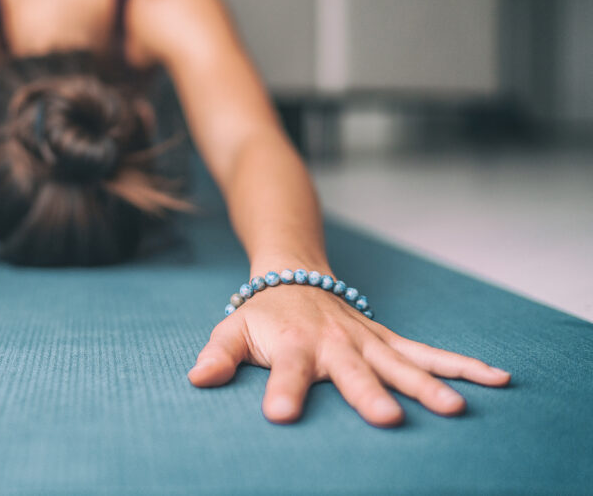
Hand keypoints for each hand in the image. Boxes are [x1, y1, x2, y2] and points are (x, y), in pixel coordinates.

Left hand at [187, 282, 510, 426]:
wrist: (293, 274)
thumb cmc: (261, 314)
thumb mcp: (231, 330)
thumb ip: (217, 355)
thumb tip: (196, 379)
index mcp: (292, 344)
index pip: (286, 371)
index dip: (282, 391)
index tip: (280, 414)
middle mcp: (334, 343)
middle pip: (353, 370)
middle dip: (369, 394)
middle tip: (387, 420)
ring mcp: (366, 340)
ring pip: (401, 362)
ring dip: (428, 384)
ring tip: (454, 409)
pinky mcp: (387, 339)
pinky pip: (427, 352)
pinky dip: (461, 365)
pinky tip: (497, 379)